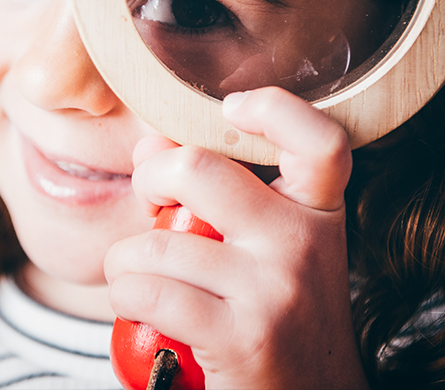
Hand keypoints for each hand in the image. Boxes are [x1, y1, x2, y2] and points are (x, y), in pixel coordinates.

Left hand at [104, 87, 368, 389]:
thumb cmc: (276, 313)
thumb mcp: (267, 248)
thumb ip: (216, 191)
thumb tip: (151, 143)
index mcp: (317, 211)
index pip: (320, 140)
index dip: (275, 109)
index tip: (234, 106)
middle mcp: (303, 243)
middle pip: (199, 169)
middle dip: (150, 178)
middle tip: (151, 202)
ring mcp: (274, 290)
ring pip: (157, 244)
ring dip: (124, 261)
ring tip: (139, 275)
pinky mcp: (241, 337)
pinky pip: (149, 292)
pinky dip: (124, 295)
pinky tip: (138, 304)